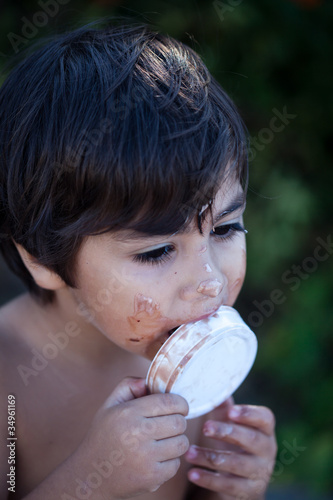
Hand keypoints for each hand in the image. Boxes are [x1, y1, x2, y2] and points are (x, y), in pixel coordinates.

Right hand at [75, 377, 189, 498]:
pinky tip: (157, 457)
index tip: (181, 407)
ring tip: (165, 440)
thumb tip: (149, 382)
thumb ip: (128, 386)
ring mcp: (145, 457)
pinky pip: (176, 464)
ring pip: (181, 443)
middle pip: (179, 422)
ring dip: (177, 440)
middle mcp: (137, 434)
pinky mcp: (151, 477)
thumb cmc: (103, 435)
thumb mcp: (109, 405)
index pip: (169, 402)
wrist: (90, 474)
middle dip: (179, 421)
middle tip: (170, 424)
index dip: (181, 403)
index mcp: (129, 412)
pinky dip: (170, 461)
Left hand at [184, 399, 276, 498]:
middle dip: (227, 432)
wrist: (243, 482)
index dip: (250, 414)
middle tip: (205, 427)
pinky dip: (208, 479)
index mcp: (265, 430)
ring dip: (210, 457)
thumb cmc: (236, 444)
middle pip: (251, 439)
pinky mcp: (248, 492)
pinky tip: (192, 473)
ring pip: (237, 464)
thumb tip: (214, 389)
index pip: (265, 419)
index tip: (231, 411)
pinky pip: (228, 486)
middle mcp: (267, 451)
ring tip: (189, 452)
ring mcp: (259, 473)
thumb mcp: (233, 425)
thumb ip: (225, 408)